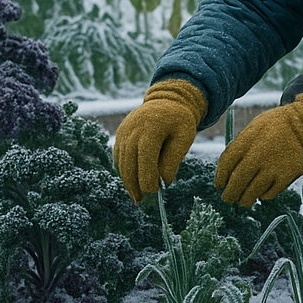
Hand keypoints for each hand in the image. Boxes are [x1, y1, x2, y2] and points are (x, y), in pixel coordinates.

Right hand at [113, 79, 206, 200]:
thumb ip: (173, 159)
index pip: (145, 160)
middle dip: (134, 185)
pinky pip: (118, 156)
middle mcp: (133, 130)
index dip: (148, 179)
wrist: (167, 100)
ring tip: (136, 197)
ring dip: (127, 181)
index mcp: (151, 129)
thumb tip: (165, 181)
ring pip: (122, 162)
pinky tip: (131, 183)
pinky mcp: (120, 134)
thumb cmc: (179, 121)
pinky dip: (123, 170)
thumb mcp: (184, 137)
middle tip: (141, 202)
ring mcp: (124, 132)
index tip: (154, 193)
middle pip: (129, 163)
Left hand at [215, 92, 302, 205]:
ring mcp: (271, 168)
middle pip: (237, 183)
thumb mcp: (253, 128)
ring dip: (245, 200)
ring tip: (244, 201)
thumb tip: (227, 168)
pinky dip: (263, 195)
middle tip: (228, 198)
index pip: (226, 165)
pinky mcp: (285, 177)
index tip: (219, 184)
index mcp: (246, 142)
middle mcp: (256, 157)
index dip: (220, 177)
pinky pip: (268, 194)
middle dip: (230, 194)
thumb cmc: (275, 126)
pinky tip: (261, 193)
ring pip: (251, 193)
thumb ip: (240, 146)